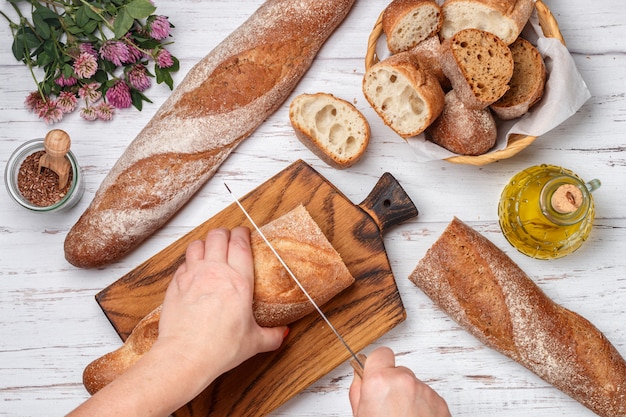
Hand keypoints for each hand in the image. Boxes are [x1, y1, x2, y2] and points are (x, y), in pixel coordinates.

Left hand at [154, 227, 286, 390]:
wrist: (185, 356)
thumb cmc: (219, 348)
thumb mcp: (253, 343)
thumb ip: (271, 335)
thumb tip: (283, 333)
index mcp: (238, 281)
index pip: (240, 243)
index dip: (242, 232)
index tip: (244, 232)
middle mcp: (215, 272)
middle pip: (218, 236)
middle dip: (224, 233)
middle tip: (229, 238)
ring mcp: (192, 276)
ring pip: (197, 244)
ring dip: (205, 243)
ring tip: (210, 249)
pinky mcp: (175, 285)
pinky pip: (183, 263)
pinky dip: (189, 262)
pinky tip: (193, 270)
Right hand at [349, 347, 450, 416]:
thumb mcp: (360, 416)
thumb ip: (359, 392)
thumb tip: (360, 379)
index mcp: (380, 381)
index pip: (380, 354)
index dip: (376, 365)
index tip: (374, 374)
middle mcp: (404, 381)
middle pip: (397, 372)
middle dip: (392, 385)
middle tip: (386, 407)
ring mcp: (425, 391)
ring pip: (413, 385)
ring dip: (408, 397)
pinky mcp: (440, 403)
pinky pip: (427, 397)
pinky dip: (422, 407)